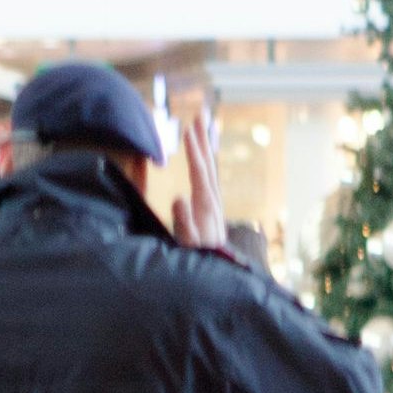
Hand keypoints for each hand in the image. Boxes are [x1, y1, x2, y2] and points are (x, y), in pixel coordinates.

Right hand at [170, 103, 228, 252]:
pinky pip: (209, 178)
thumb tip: (180, 198)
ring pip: (210, 170)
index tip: (189, 130)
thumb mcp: (187, 246)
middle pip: (208, 166)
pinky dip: (206, 162)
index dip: (194, 152)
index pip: (200, 174)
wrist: (213, 276)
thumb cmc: (196, 261)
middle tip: (199, 115)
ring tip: (202, 126)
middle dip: (202, 141)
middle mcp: (213, 203)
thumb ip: (184, 224)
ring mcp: (213, 206)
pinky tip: (203, 156)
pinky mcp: (210, 210)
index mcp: (206, 208)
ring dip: (205, 147)